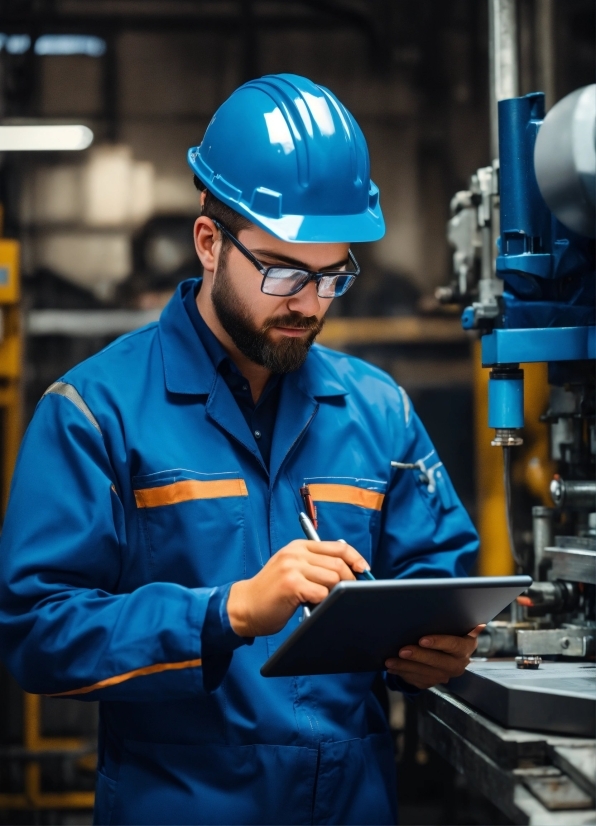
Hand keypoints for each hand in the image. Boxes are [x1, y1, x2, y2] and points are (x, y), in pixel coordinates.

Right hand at [227, 539, 368, 636]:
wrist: (244, 606)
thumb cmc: (272, 592)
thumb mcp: (293, 569)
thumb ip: (315, 565)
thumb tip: (349, 571)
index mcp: (300, 546)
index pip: (338, 546)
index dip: (355, 557)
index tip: (364, 570)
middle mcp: (296, 553)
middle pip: (338, 563)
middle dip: (349, 580)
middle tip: (349, 594)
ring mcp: (293, 567)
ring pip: (332, 578)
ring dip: (336, 593)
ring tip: (328, 601)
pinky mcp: (291, 584)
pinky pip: (321, 593)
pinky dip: (324, 602)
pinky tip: (316, 606)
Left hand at [385, 625, 484, 689]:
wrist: (446, 648)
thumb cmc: (447, 629)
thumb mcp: (454, 623)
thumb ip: (460, 621)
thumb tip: (479, 624)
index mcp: (466, 646)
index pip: (454, 645)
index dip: (439, 642)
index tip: (422, 639)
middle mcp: (458, 664)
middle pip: (438, 662)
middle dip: (418, 656)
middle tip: (402, 650)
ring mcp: (445, 675)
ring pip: (425, 674)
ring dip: (406, 668)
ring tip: (390, 661)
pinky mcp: (433, 682)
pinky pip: (418, 681)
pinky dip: (404, 675)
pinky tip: (392, 668)